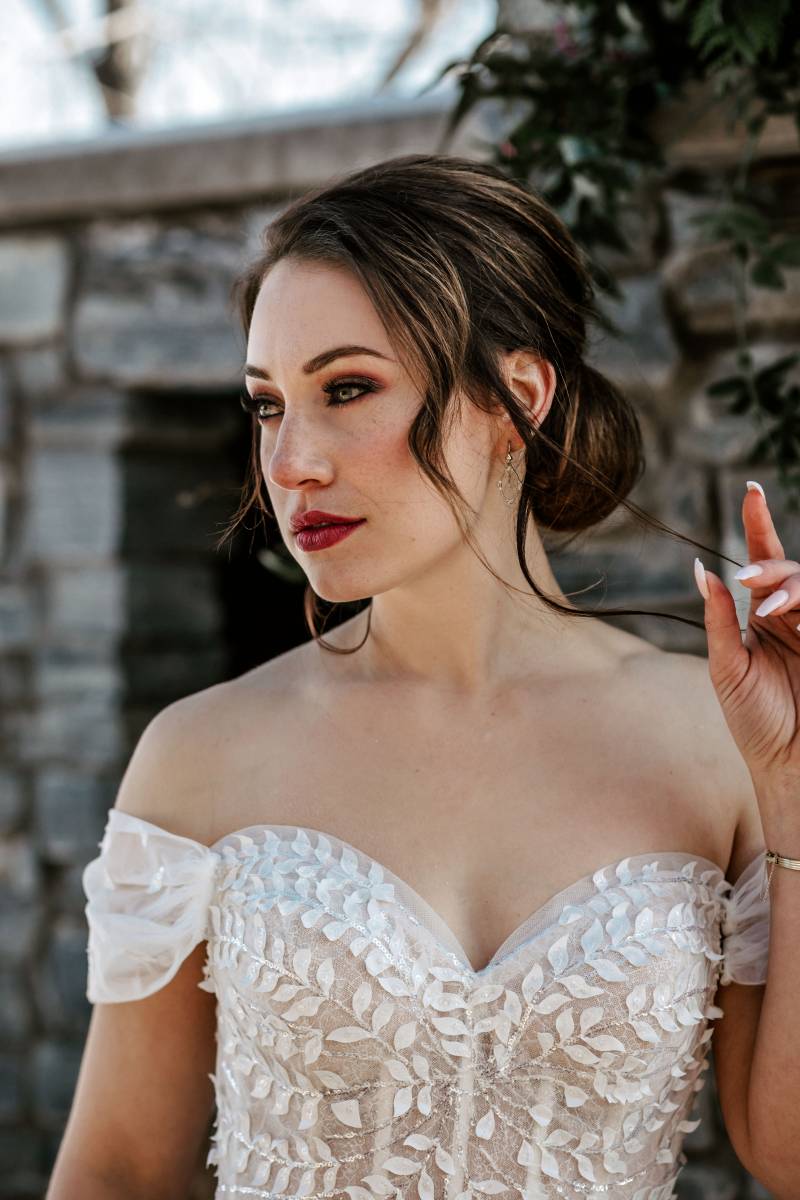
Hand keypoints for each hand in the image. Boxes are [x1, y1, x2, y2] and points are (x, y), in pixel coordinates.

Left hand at [695, 481, 799, 803]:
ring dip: (789, 586)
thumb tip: (701, 569)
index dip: (759, 523)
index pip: (764, 560)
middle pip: (790, 569)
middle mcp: (793, 617)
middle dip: (772, 567)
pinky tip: (780, 612)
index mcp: (765, 618)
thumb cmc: (757, 722)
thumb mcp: (728, 668)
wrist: (789, 765)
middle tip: (749, 581)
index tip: (751, 490)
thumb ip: (718, 618)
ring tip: (767, 608)